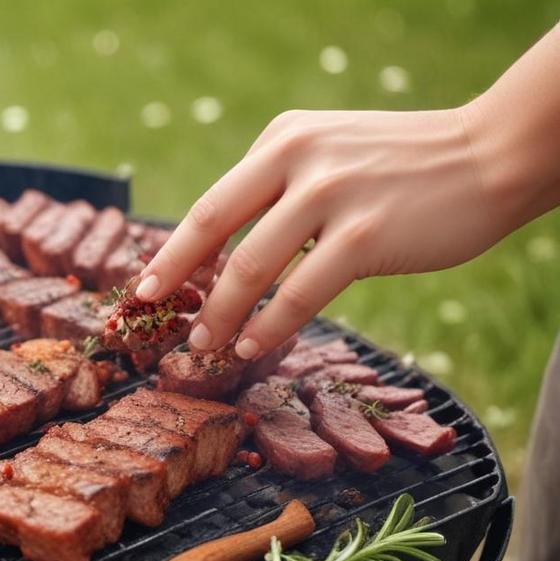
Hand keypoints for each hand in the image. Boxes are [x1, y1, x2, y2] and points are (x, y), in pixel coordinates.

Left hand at [134, 105, 534, 359]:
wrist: (492, 155)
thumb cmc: (407, 166)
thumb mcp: (332, 152)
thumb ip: (282, 188)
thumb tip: (228, 252)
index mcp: (282, 139)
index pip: (211, 203)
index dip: (171, 252)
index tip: (144, 287)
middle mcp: (298, 157)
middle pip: (213, 229)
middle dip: (177, 281)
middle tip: (158, 320)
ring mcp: (330, 195)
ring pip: (251, 267)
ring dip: (223, 314)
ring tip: (207, 344)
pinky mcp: (363, 236)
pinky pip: (299, 293)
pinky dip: (269, 326)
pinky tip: (254, 346)